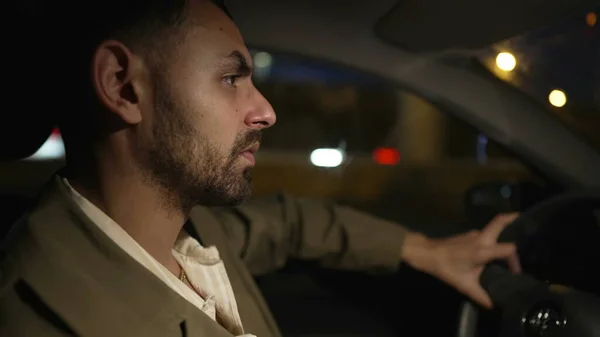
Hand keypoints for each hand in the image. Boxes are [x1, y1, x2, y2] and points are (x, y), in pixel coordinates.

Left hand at [402, 213, 520, 308]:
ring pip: (494, 229)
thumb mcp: (464, 284)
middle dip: (513, 219)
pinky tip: (495, 252)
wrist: (427, 253)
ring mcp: (474, 234)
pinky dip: (494, 240)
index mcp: (482, 250)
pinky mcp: (469, 235)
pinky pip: (486, 235)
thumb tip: (494, 306)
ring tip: (514, 248)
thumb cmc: (445, 268)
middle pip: (500, 222)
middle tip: (528, 225)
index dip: (516, 261)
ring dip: (504, 234)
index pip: (508, 249)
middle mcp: (481, 238)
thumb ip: (480, 295)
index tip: (516, 272)